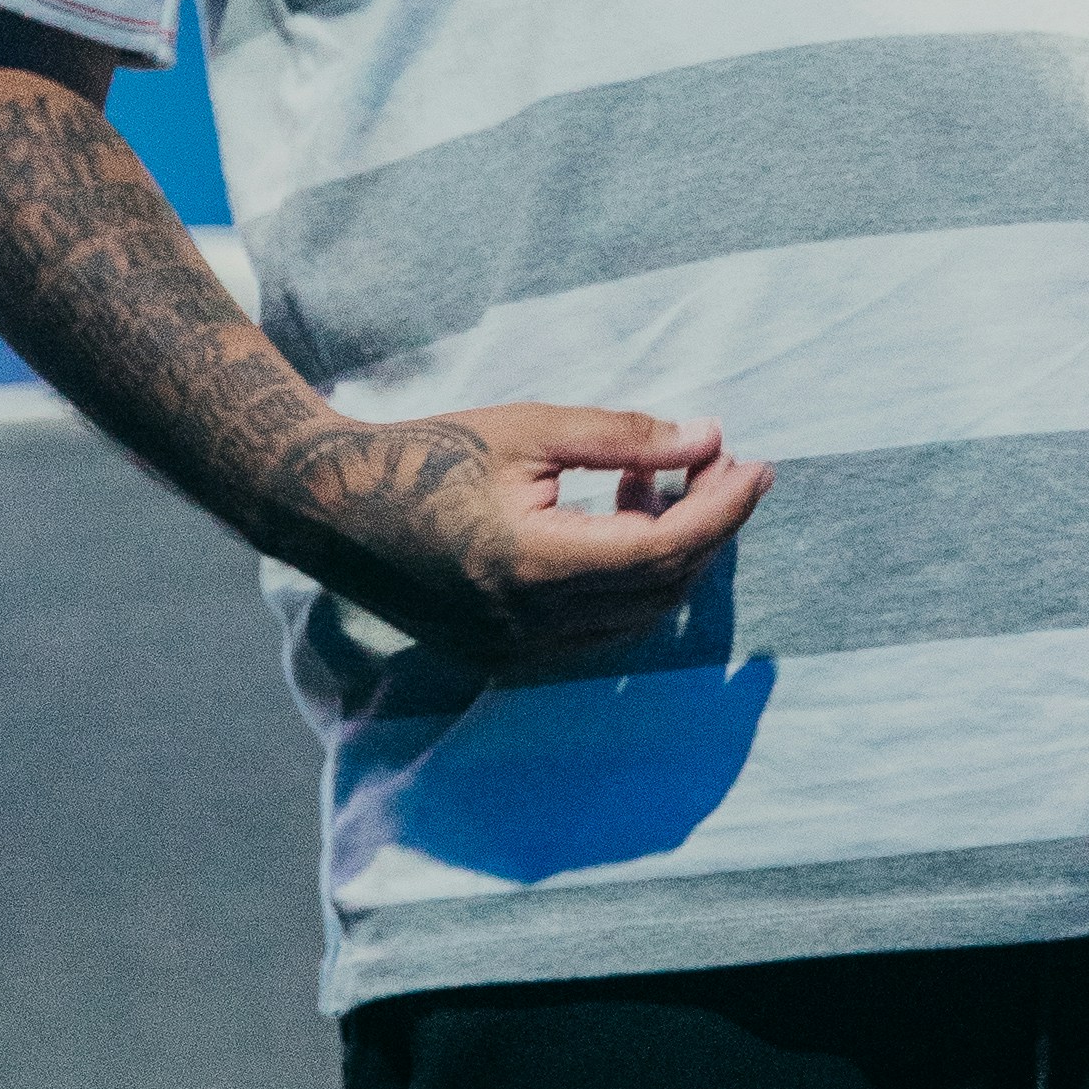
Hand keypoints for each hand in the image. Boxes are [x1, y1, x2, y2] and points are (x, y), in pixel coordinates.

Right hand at [299, 404, 772, 670]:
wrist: (332, 508)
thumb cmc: (427, 452)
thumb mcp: (529, 429)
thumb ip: (622, 438)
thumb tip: (709, 439)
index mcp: (532, 567)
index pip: (660, 552)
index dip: (719, 511)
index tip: (756, 466)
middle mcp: (528, 628)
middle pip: (658, 589)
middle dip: (706, 527)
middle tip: (724, 465)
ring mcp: (516, 654)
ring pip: (636, 618)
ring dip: (669, 553)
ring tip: (662, 478)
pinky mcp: (505, 658)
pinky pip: (600, 631)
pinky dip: (629, 580)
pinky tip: (622, 517)